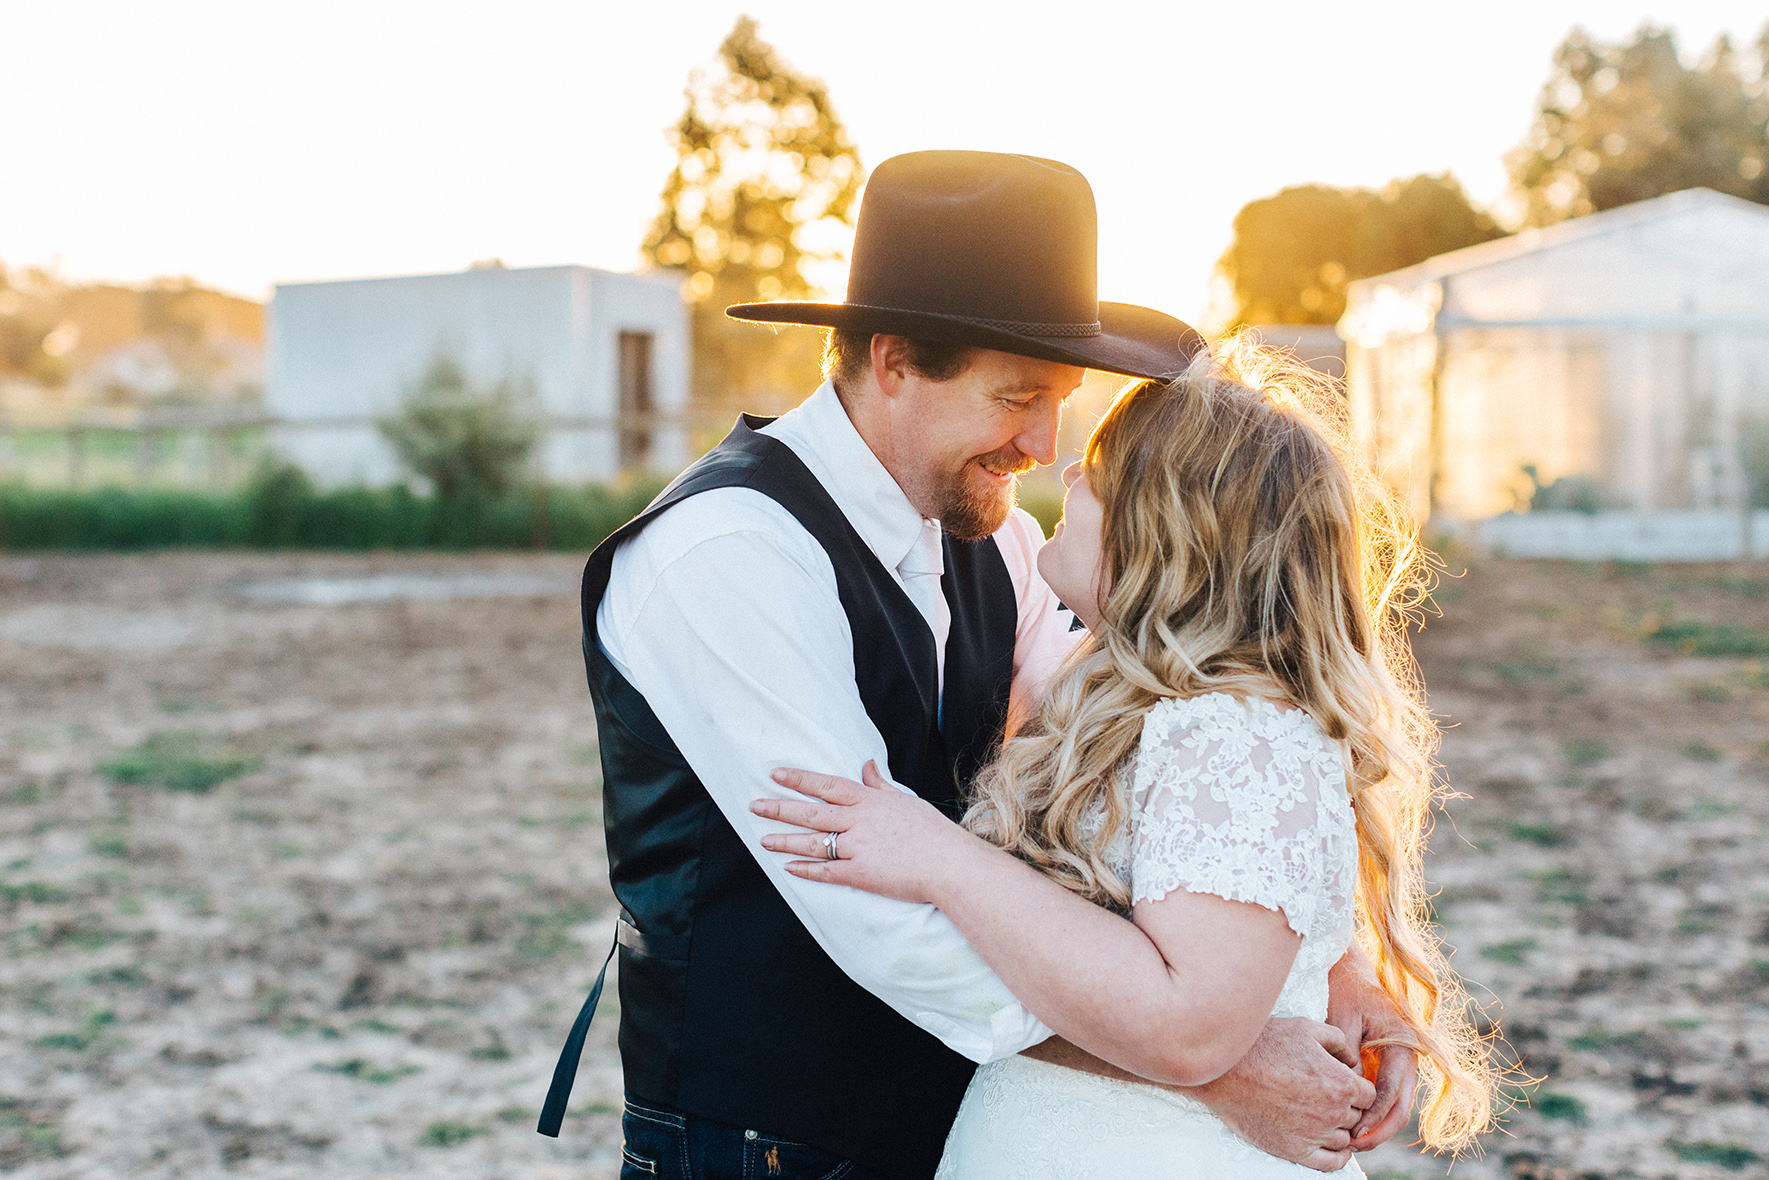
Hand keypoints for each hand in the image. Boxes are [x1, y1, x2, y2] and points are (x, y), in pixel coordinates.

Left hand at [751, 761, 973, 904]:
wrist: (950, 865)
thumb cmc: (933, 833)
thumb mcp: (906, 801)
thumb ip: (880, 785)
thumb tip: (866, 765)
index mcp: (870, 801)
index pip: (827, 785)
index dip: (799, 779)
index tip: (775, 774)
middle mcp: (859, 821)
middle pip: (811, 811)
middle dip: (780, 808)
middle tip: (754, 805)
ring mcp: (858, 848)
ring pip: (812, 842)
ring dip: (785, 840)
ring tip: (763, 840)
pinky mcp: (860, 874)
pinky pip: (826, 872)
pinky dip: (805, 870)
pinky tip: (788, 869)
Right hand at [1187, 1017, 1375, 1171]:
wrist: (1226, 1069)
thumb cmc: (1265, 1043)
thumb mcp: (1307, 1028)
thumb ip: (1340, 1041)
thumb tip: (1353, 1060)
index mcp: (1341, 1083)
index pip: (1369, 1094)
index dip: (1357, 1087)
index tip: (1342, 1082)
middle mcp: (1332, 1113)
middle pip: (1357, 1117)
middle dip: (1347, 1106)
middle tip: (1326, 1095)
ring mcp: (1314, 1134)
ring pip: (1345, 1140)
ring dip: (1339, 1128)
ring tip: (1321, 1115)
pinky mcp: (1295, 1150)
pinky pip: (1330, 1163)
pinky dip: (1336, 1156)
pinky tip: (1329, 1144)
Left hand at [1326, 949, 1418, 1149]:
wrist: (1351, 968)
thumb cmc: (1345, 989)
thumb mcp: (1342, 1019)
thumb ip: (1348, 1055)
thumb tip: (1350, 1089)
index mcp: (1403, 1044)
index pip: (1391, 1091)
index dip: (1373, 1115)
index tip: (1352, 1131)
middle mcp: (1409, 1056)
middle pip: (1401, 1106)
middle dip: (1379, 1130)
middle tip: (1354, 1145)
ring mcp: (1402, 1062)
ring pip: (1397, 1104)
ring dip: (1378, 1125)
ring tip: (1353, 1142)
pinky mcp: (1391, 1064)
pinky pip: (1387, 1095)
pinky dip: (1375, 1111)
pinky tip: (1354, 1124)